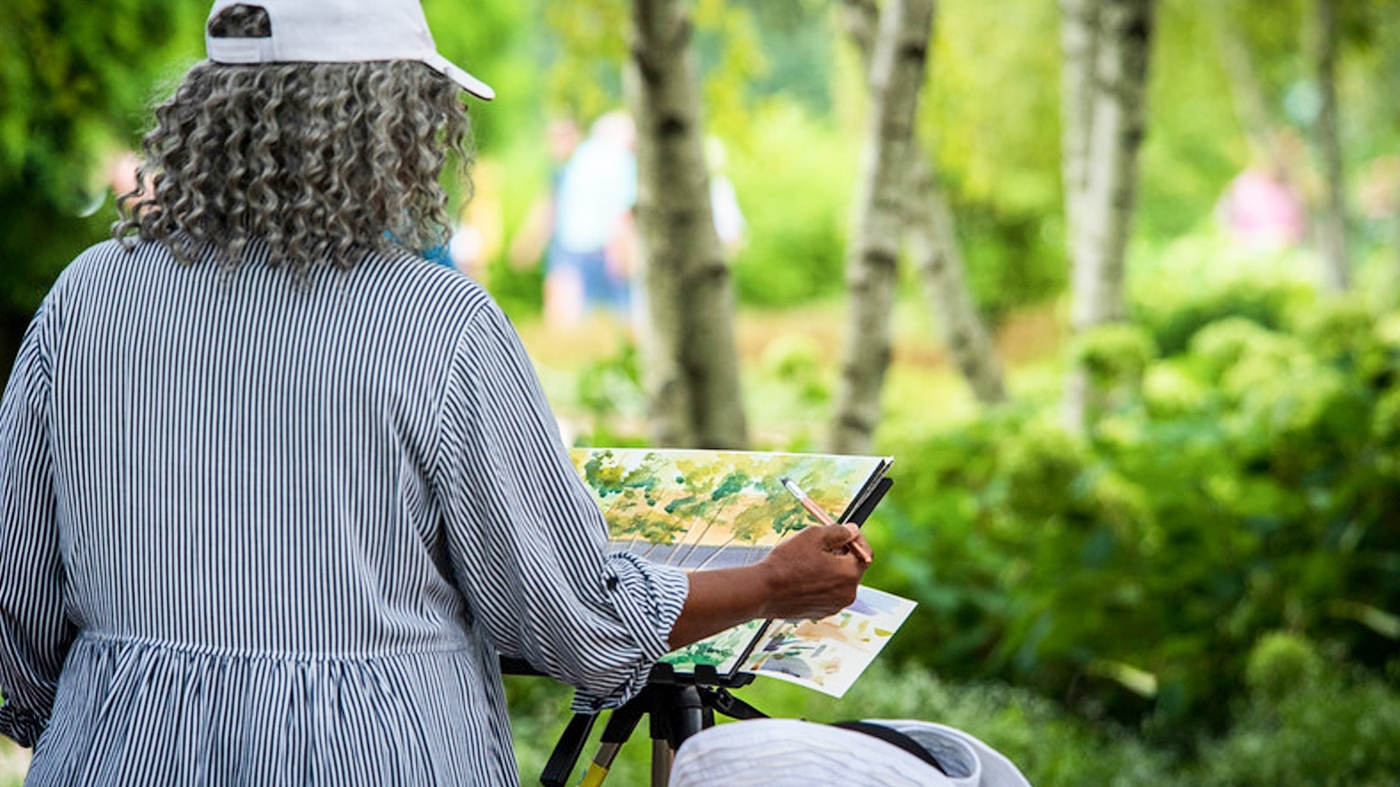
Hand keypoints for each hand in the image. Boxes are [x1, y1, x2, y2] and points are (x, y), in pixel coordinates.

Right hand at [756, 523, 870, 620]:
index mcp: (849, 573)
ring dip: (830, 570)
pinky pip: (827, 594)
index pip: (865, 553)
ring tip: (807, 562)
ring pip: (839, 582)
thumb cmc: (787, 562)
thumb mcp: (813, 535)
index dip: (855, 540)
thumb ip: (838, 531)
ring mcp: (834, 606)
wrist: (763, 590)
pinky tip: (801, 578)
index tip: (845, 533)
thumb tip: (853, 530)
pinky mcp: (820, 613)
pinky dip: (820, 585)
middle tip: (822, 545)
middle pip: (852, 568)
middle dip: (841, 555)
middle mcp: (847, 594)